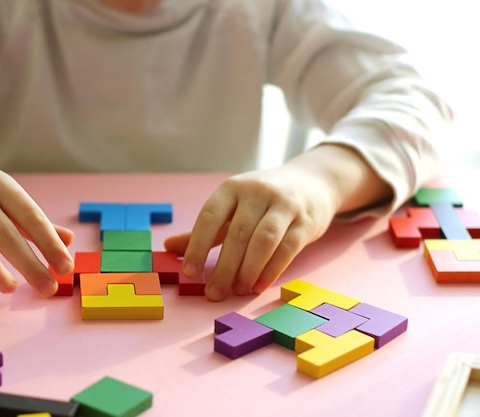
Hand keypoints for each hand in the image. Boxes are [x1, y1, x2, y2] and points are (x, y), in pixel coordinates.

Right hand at [0, 139, 74, 295]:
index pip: (32, 218)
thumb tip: (69, 240)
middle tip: (48, 289)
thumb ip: (35, 220)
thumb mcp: (7, 195)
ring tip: (11, 287)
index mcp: (1, 187)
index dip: (51, 245)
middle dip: (32, 268)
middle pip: (8, 239)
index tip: (67, 268)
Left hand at [165, 144, 392, 300]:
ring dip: (248, 270)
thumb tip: (169, 247)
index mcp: (232, 188)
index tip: (188, 273)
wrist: (313, 182)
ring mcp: (284, 205)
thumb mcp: (231, 207)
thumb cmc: (262, 200)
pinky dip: (272, 270)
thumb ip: (204, 230)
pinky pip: (287, 248)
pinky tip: (259, 286)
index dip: (197, 246)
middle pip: (237, 233)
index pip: (210, 217)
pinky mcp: (305, 221)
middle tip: (213, 293)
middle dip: (224, 267)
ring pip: (263, 241)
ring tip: (237, 291)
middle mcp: (258, 192)